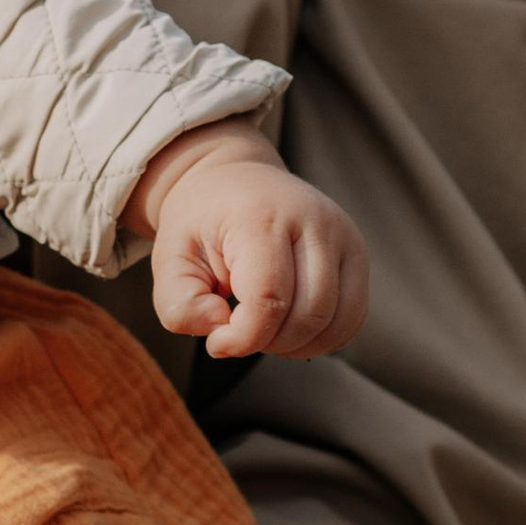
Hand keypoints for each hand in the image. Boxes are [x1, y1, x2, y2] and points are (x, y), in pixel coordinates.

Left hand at [127, 121, 368, 360]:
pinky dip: (321, 338)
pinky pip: (352, 318)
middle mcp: (313, 221)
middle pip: (309, 315)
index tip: (218, 340)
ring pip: (336, 321)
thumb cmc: (202, 222)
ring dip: (296, 345)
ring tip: (263, 328)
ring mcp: (343, 236)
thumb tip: (223, 332)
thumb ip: (180, 305)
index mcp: (260, 216)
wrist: (234, 179)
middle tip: (239, 331)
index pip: (268, 298)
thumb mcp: (169, 258)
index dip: (244, 337)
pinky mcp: (356, 253)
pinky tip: (289, 327)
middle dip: (270, 342)